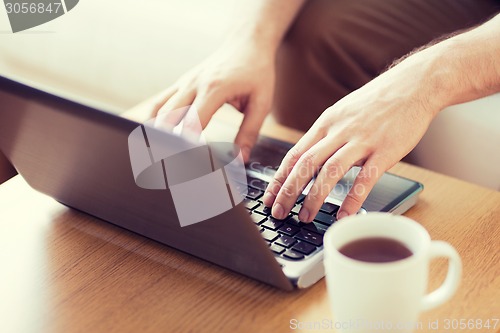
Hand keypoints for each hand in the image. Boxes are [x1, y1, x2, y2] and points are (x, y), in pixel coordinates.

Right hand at [151, 39, 274, 160]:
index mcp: (215, 88)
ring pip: (159, 110)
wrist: (246, 43)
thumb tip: (239, 159)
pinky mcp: (181, 84)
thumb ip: (249, 132)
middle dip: (165, 142)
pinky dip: (154, 120)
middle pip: (168, 117)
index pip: (193, 122)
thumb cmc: (255, 71)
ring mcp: (184, 82)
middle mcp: (194, 84)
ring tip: (155, 154)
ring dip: (155, 133)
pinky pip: (160, 102)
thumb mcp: (261, 102)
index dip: (187, 145)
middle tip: (166, 165)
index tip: (187, 164)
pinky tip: (153, 136)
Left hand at [262, 50, 443, 220]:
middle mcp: (339, 131)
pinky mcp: (385, 150)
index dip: (279, 178)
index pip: (295, 154)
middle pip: (306, 164)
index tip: (269, 197)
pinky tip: (344, 215)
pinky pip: (365, 178)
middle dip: (288, 191)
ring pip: (330, 171)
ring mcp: (361, 140)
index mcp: (326, 123)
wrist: (413, 85)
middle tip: (279, 213)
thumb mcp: (342, 113)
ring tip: (306, 217)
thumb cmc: (376, 102)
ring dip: (314, 197)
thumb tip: (309, 160)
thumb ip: (326, 136)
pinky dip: (352, 199)